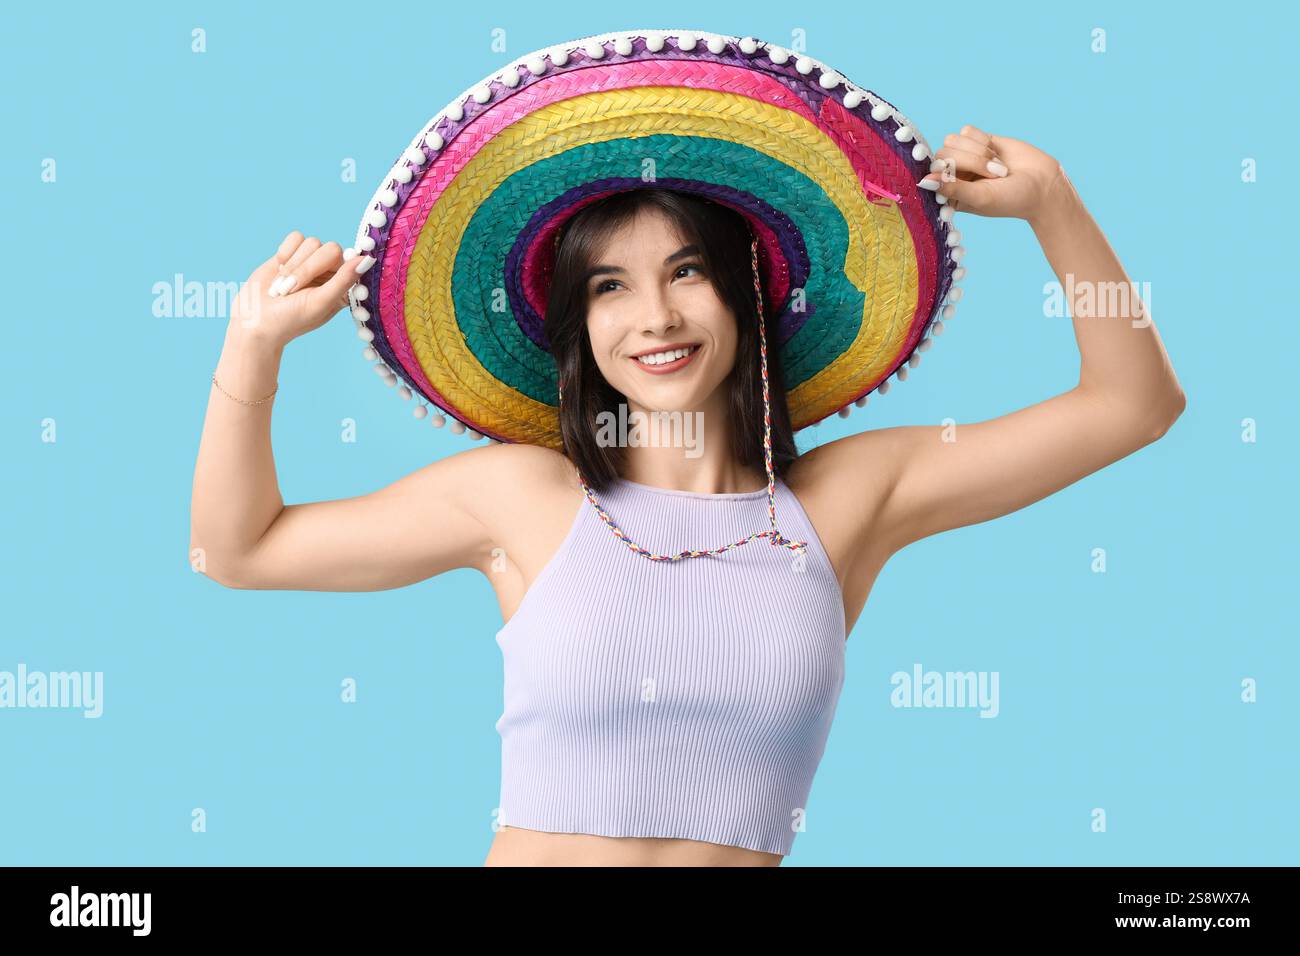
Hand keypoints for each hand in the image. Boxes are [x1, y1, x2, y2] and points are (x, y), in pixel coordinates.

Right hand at [229, 231, 372, 348]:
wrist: (255, 320)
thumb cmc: (291, 319)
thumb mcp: (320, 302)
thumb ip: (344, 280)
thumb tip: (366, 259)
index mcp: (344, 287)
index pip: (352, 262)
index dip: (342, 265)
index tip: (328, 277)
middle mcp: (330, 272)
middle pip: (330, 249)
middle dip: (307, 268)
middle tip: (292, 289)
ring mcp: (311, 261)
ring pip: (311, 242)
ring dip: (293, 265)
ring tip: (282, 287)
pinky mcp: (292, 253)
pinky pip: (296, 237)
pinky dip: (285, 253)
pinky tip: (278, 269)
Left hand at [920, 125, 1068, 222]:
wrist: (1042, 182)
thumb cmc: (1011, 198)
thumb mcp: (981, 198)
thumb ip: (953, 188)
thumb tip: (924, 180)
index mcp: (948, 194)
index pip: (931, 175)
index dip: (941, 171)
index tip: (954, 174)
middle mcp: (952, 175)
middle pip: (943, 154)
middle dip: (971, 161)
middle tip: (995, 174)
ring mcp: (964, 157)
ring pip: (953, 140)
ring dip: (978, 152)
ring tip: (998, 167)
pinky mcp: (977, 141)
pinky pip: (967, 131)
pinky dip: (983, 141)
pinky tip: (996, 153)